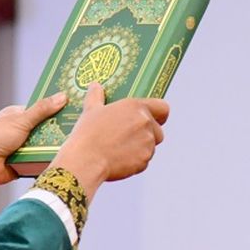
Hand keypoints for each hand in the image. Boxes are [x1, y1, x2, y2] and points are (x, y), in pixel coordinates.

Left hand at [0, 92, 67, 208]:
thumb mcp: (21, 120)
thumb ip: (42, 110)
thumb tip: (62, 96)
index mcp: (18, 115)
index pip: (42, 110)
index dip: (57, 110)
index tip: (75, 109)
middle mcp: (21, 131)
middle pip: (46, 129)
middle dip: (59, 130)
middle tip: (80, 127)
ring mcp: (24, 148)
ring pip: (45, 146)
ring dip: (54, 147)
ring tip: (78, 143)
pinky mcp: (26, 163)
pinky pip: (41, 161)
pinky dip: (48, 160)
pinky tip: (65, 158)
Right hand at [50, 82, 169, 201]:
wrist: (86, 160)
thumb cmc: (88, 134)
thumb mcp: (90, 110)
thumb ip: (96, 96)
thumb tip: (95, 86)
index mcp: (136, 107)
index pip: (163, 108)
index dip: (160, 115)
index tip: (155, 119)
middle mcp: (146, 123)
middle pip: (158, 131)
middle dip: (147, 136)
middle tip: (128, 138)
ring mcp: (148, 143)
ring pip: (151, 148)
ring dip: (141, 149)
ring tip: (119, 150)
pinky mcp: (145, 160)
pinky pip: (144, 161)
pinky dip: (135, 162)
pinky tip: (118, 160)